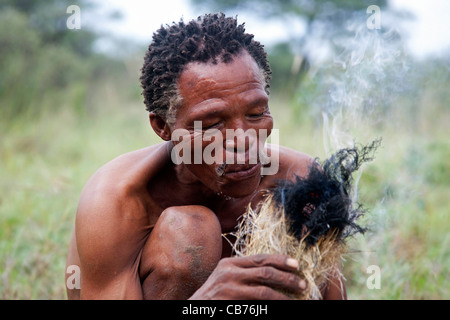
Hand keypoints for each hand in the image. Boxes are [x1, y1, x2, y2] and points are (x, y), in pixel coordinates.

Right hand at [189, 254, 305, 299]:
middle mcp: (229, 273)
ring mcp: (228, 289)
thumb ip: (244, 272)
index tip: (297, 265)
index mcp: (230, 263)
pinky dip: (270, 307)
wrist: (196, 309)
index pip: (260, 258)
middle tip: (302, 284)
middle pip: (265, 272)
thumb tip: (273, 271)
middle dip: (287, 278)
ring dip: (283, 296)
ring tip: (296, 299)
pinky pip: (257, 306)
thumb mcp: (225, 278)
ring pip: (264, 291)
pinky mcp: (230, 304)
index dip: (281, 261)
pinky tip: (280, 307)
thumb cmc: (214, 296)